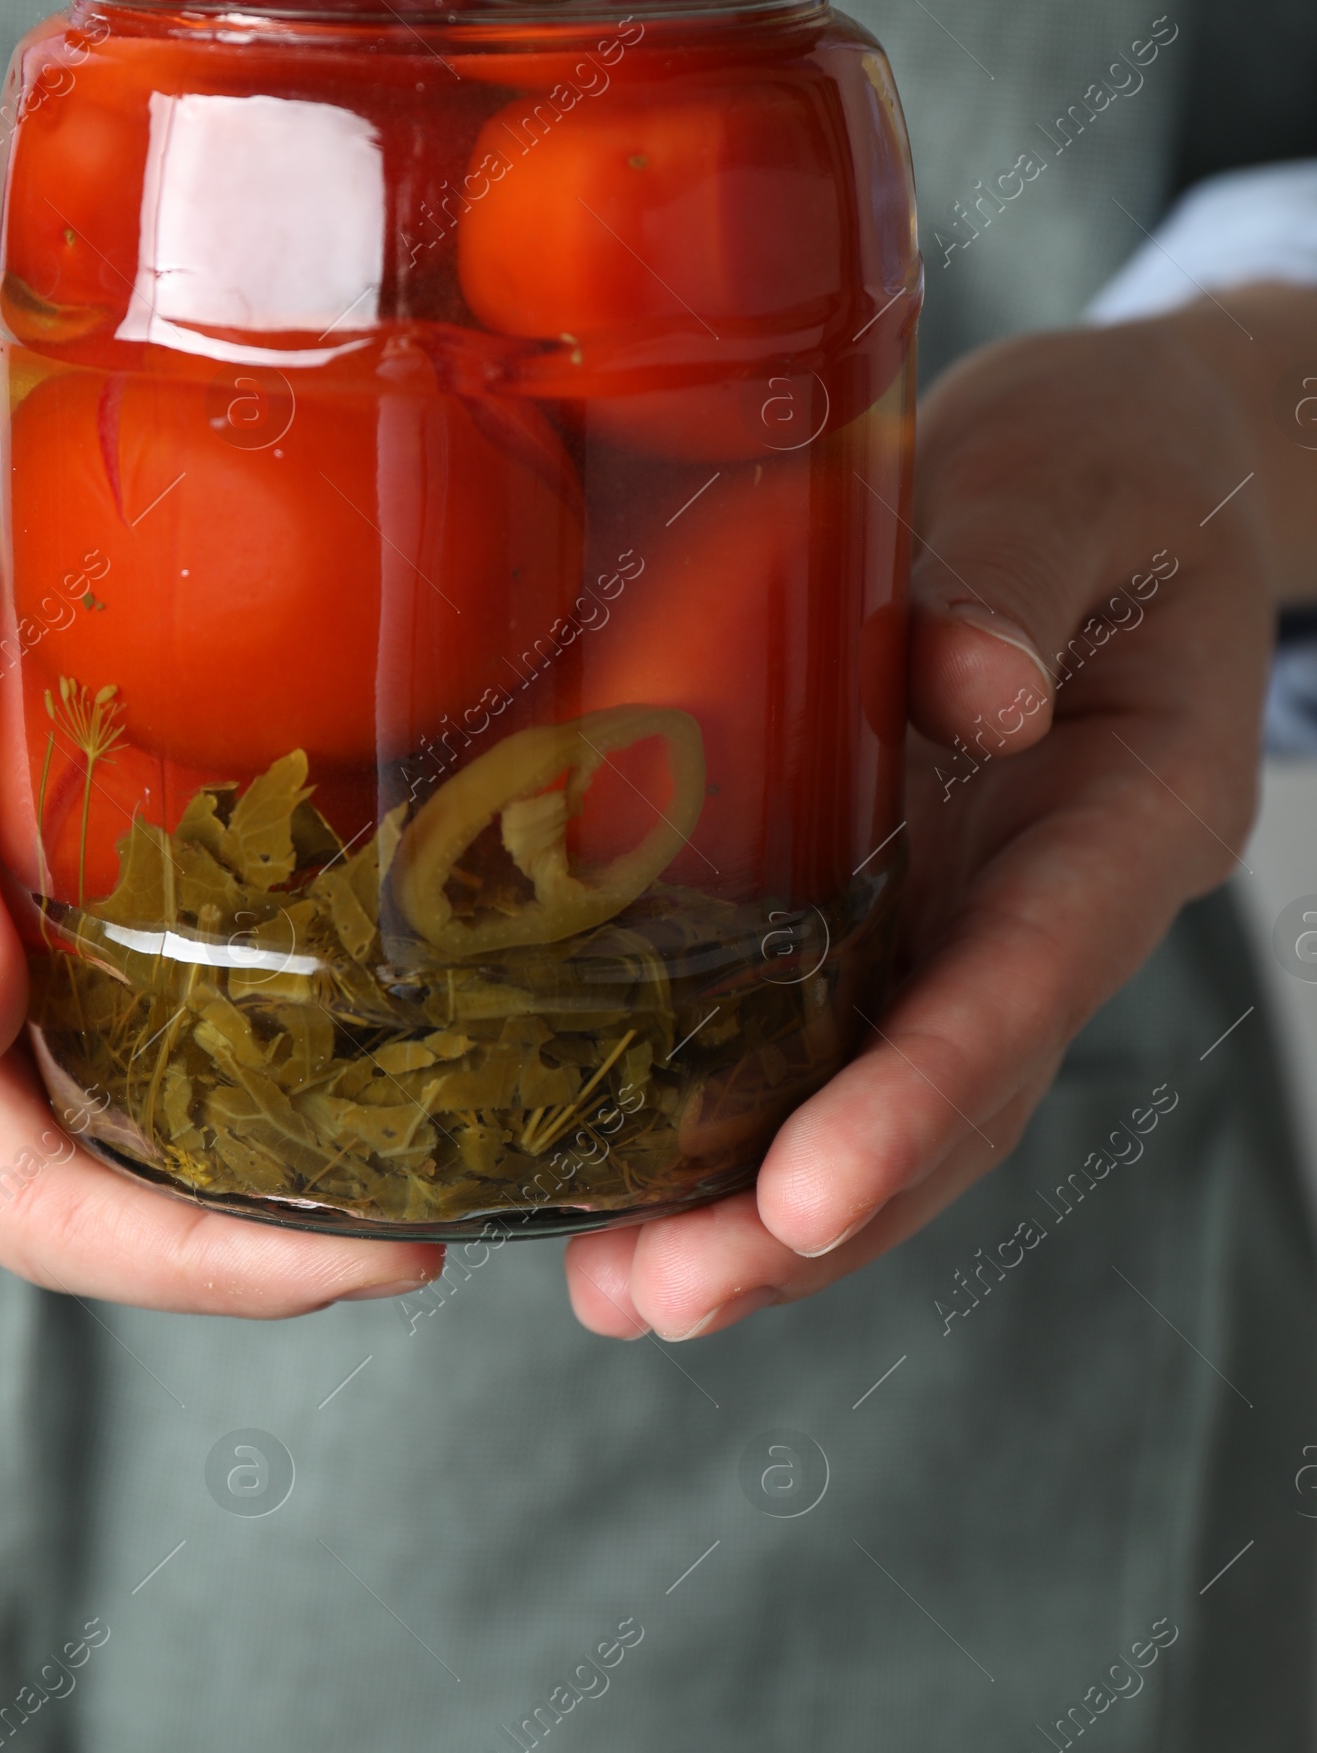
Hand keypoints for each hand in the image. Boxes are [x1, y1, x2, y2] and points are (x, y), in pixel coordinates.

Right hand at [0, 450, 440, 1312]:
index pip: (23, 1200)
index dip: (196, 1260)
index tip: (371, 1262)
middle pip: (84, 1194)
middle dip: (259, 1235)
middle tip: (435, 1206)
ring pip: (99, 1122)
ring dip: (246, 1155)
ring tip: (404, 1129)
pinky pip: (102, 1019)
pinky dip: (215, 1038)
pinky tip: (318, 1008)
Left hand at [566, 318, 1272, 1339]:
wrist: (1110, 467)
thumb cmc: (1104, 460)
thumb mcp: (1074, 479)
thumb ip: (1019, 572)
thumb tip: (975, 692)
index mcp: (1134, 805)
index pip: (1034, 971)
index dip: (926, 1090)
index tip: (814, 1191)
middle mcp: (1056, 896)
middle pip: (958, 1096)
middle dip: (819, 1217)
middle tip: (665, 1292)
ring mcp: (974, 912)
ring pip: (891, 1102)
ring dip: (767, 1217)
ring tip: (625, 1291)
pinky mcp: (894, 901)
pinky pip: (828, 1035)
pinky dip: (736, 1123)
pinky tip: (619, 1185)